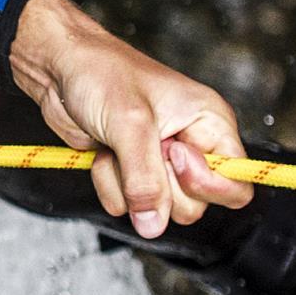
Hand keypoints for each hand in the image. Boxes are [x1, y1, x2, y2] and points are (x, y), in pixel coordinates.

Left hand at [5, 0, 254, 237]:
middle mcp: (191, 146)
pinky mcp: (131, 172)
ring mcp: (160, 162)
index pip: (236, 182)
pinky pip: (127, 204)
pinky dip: (108, 183)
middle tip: (138, 145)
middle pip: (194, 205)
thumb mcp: (130, 124)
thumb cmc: (101, 74)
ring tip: (116, 144)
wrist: (59, 68)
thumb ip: (146, 179)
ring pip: (157, 209)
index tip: (173, 156)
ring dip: (126, 183)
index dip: (208, 184)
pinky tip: (102, 152)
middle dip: (158, 185)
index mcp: (211, 124)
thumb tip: (153, 226)